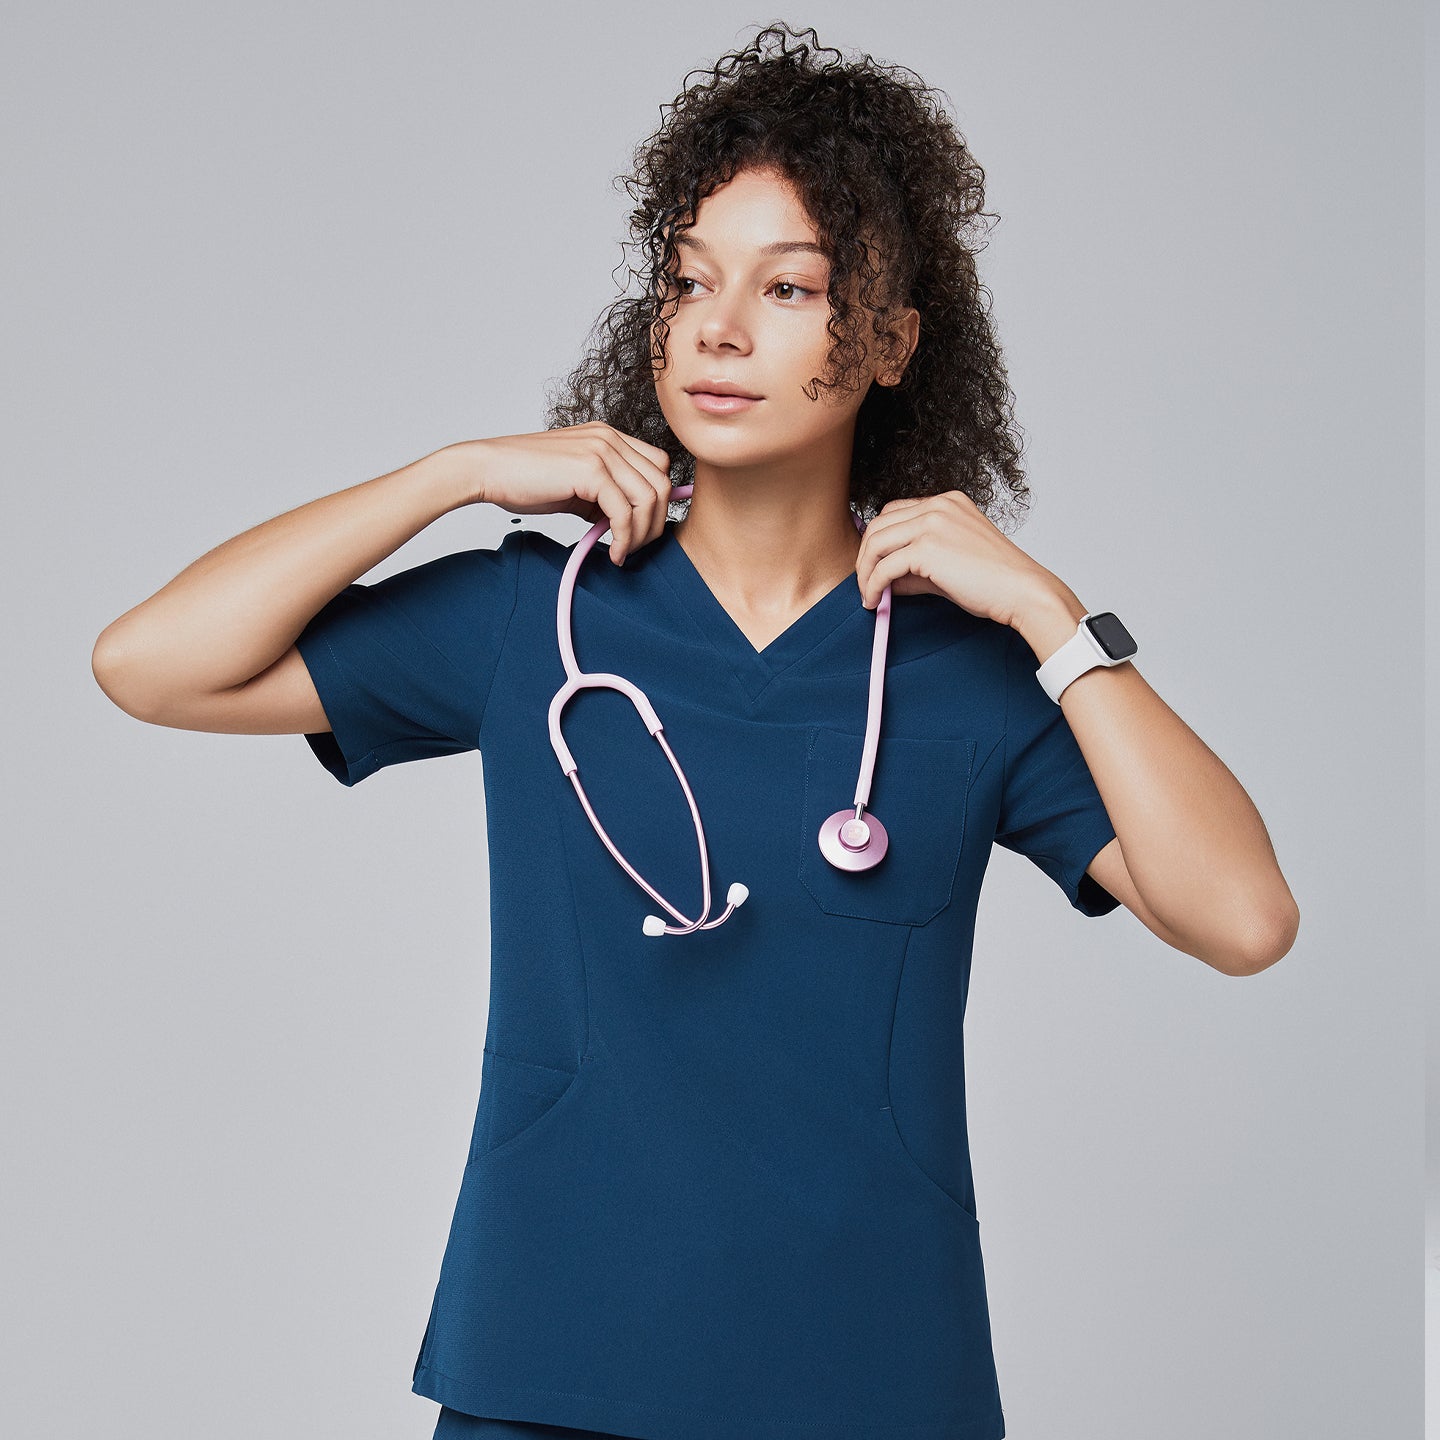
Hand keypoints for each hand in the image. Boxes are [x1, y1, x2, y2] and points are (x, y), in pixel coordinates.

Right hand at [455, 423, 673, 564]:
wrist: (486, 470)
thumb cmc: (523, 479)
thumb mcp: (573, 486)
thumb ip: (602, 498)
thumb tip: (623, 524)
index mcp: (608, 436)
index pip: (657, 466)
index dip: (657, 502)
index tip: (641, 531)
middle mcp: (609, 438)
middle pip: (661, 482)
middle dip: (655, 522)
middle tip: (636, 548)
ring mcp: (602, 450)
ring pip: (649, 497)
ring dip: (642, 534)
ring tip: (622, 552)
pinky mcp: (591, 470)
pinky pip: (625, 511)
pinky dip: (624, 538)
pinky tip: (612, 552)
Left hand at [854, 491, 1062, 629]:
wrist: (1022, 591)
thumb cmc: (995, 581)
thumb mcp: (950, 563)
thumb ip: (916, 565)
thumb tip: (885, 580)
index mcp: (948, 502)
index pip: (896, 512)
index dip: (879, 539)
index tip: (873, 566)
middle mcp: (939, 505)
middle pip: (879, 523)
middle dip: (865, 556)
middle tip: (864, 584)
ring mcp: (933, 522)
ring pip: (876, 542)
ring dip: (865, 571)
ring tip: (867, 596)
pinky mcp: (928, 547)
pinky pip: (885, 566)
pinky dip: (873, 585)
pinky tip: (875, 601)